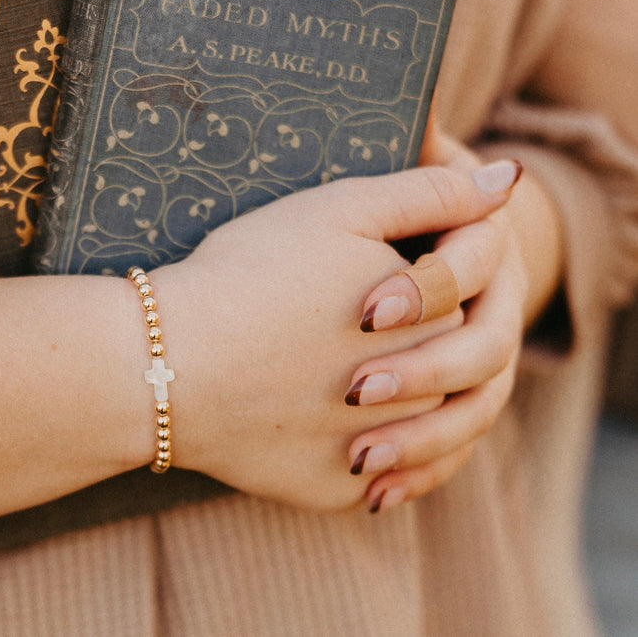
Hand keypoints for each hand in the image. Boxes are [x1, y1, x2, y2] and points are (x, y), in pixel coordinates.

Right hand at [151, 162, 520, 510]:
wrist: (165, 362)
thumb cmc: (248, 274)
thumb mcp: (339, 210)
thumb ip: (427, 193)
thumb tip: (504, 181)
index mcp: (427, 319)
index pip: (461, 302)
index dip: (421, 283)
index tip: (368, 278)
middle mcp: (412, 392)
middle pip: (448, 369)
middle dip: (414, 344)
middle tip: (354, 325)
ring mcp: (372, 450)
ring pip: (419, 431)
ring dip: (401, 407)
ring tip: (350, 378)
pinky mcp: (330, 489)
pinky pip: (373, 481)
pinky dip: (370, 462)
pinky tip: (336, 431)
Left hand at [345, 162, 528, 510]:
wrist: (353, 284)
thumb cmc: (348, 235)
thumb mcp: (358, 204)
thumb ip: (409, 170)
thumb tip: (439, 114)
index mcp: (474, 256)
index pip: (474, 270)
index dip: (429, 285)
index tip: (367, 307)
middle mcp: (482, 314)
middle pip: (483, 352)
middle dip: (424, 369)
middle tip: (355, 388)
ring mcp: (466, 372)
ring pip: (473, 412)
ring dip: (424, 436)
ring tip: (361, 455)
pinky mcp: (439, 416)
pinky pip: (447, 452)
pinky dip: (419, 470)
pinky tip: (374, 488)